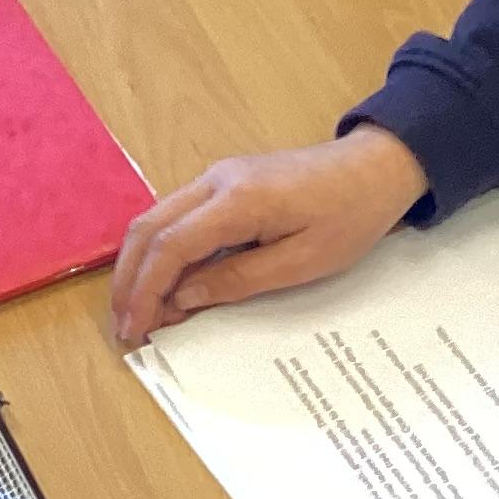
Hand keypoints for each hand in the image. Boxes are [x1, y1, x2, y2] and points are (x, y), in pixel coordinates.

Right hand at [108, 126, 427, 349]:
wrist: (374, 169)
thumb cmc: (349, 218)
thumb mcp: (302, 262)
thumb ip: (237, 280)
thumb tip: (182, 298)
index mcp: (237, 200)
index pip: (170, 245)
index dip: (145, 290)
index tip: (135, 330)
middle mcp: (215, 180)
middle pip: (148, 227)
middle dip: (129, 280)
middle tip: (124, 327)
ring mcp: (216, 177)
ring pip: (156, 218)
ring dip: (140, 265)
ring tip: (137, 311)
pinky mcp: (224, 183)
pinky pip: (176, 215)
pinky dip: (161, 251)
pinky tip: (166, 283)